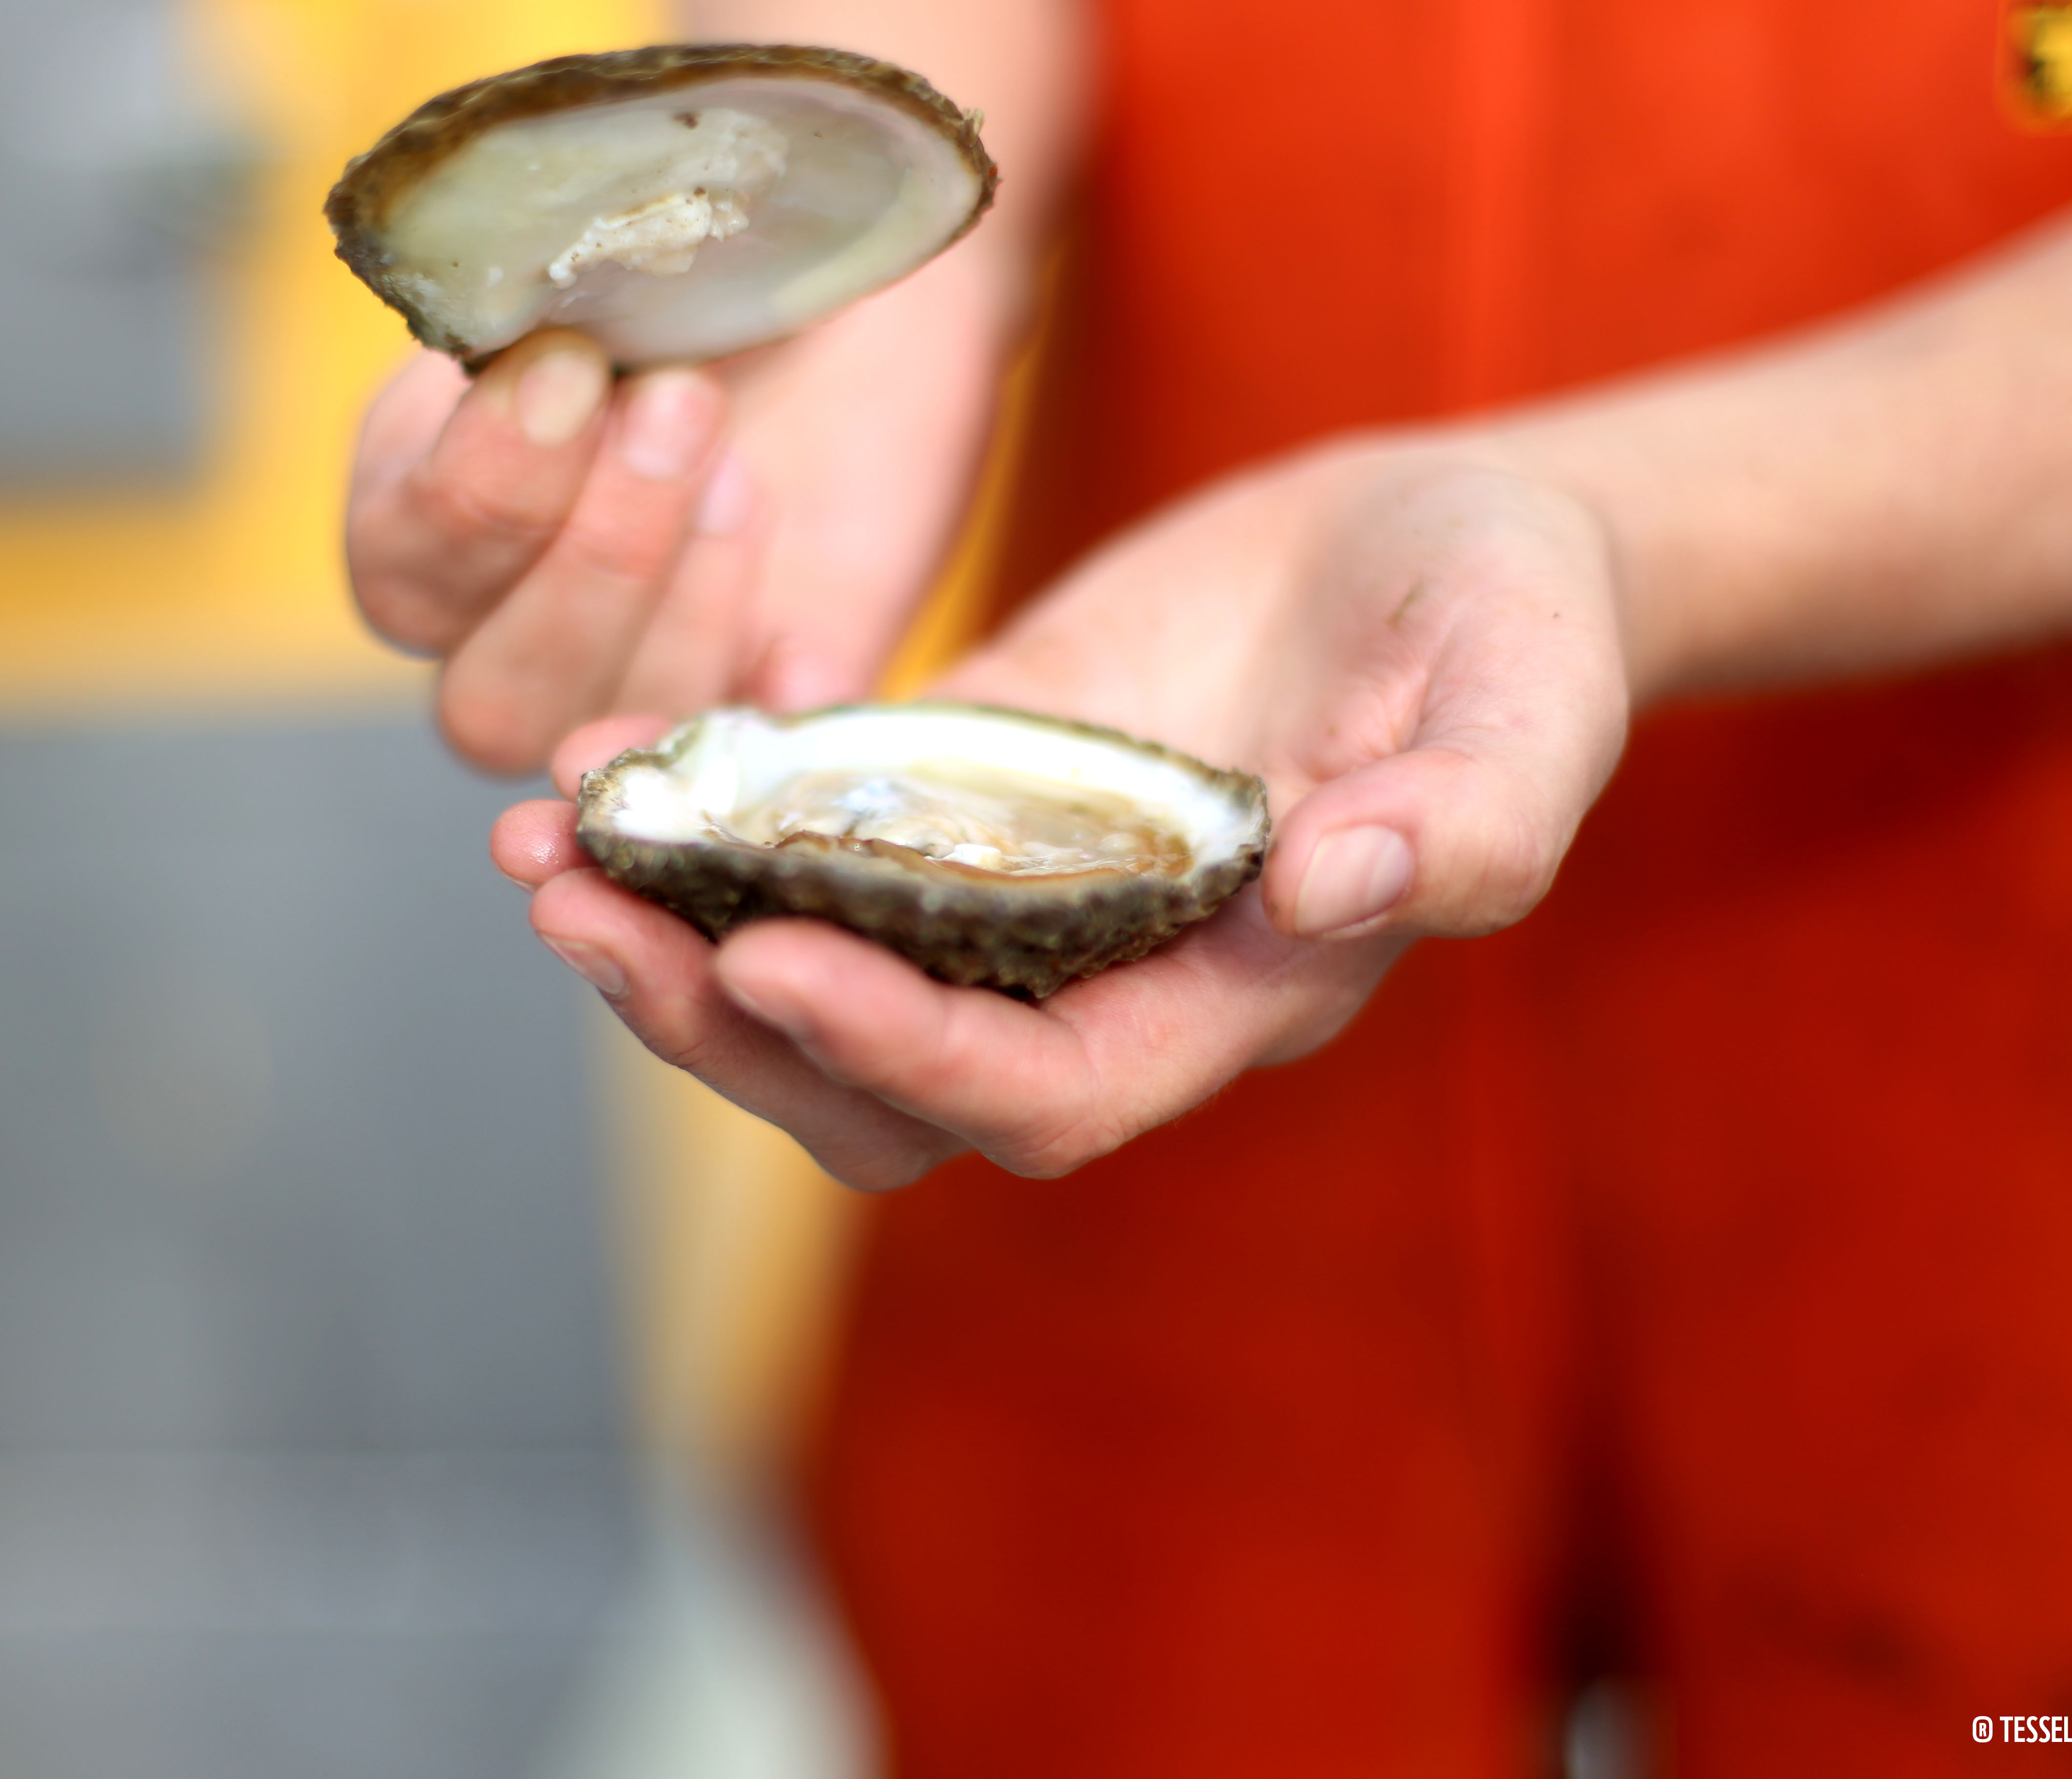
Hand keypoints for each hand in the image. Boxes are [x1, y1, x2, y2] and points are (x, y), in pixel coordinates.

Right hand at [345, 252, 1014, 774]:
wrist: (826, 296)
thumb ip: (539, 317)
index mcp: (427, 522)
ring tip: (740, 472)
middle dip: (593, 562)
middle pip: (495, 707)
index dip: (488, 483)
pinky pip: (752, 765)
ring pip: (620, 735)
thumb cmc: (681, 271)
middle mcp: (510, 642)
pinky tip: (796, 655)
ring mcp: (638, 695)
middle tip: (683, 404)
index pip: (408, 567)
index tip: (574, 361)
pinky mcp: (762, 715)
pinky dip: (772, 709)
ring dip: (683, 607)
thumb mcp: (590, 271)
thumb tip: (551, 359)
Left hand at [495, 449, 1633, 1186]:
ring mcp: (1017, 883)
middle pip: (884, 1087)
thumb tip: (1332, 889)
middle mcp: (1102, 970)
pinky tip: (593, 761)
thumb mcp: (1529, 701)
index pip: (1042, 1093)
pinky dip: (697, 823)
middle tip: (585, 919)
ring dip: (674, 941)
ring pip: (816, 985)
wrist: (1435, 544)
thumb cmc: (1512, 624)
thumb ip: (1468, 818)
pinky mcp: (959, 784)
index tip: (770, 961)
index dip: (907, 1055)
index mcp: (1228, 994)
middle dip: (728, 1026)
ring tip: (542, 855)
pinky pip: (807, 842)